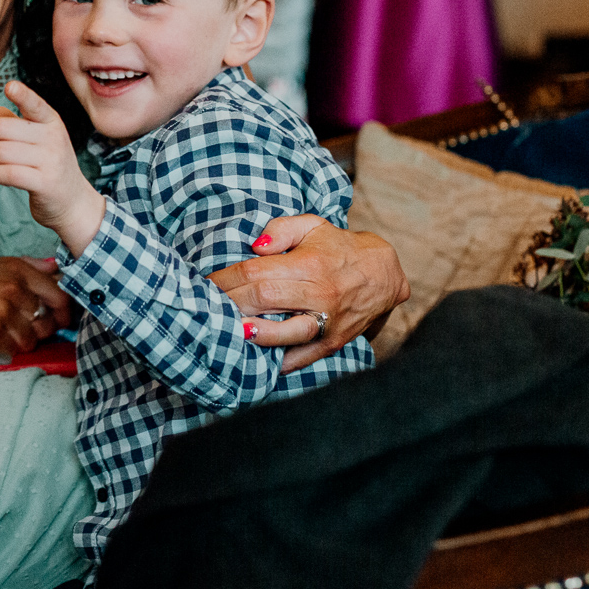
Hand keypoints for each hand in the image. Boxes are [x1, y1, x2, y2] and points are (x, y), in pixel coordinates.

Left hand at [0, 81, 105, 253]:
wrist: (73, 202)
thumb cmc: (48, 166)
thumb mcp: (35, 140)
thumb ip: (11, 123)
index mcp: (51, 122)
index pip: (35, 104)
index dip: (22, 94)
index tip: (9, 87)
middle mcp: (53, 138)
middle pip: (2, 128)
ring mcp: (51, 161)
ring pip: (0, 152)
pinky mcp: (45, 184)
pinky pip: (6, 173)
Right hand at [0, 255, 73, 356]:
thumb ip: (25, 266)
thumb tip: (53, 267)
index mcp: (16, 269)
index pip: (59, 294)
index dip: (63, 311)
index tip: (60, 319)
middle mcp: (13, 288)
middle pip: (46, 321)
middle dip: (38, 330)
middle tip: (22, 330)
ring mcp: (2, 311)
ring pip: (30, 340)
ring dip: (19, 343)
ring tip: (0, 334)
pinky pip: (11, 351)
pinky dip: (3, 351)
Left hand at [208, 214, 408, 371]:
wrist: (384, 273)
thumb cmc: (339, 247)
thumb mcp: (313, 226)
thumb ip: (281, 229)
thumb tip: (256, 246)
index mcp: (309, 264)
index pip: (256, 272)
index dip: (226, 278)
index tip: (204, 282)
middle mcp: (319, 294)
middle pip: (263, 299)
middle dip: (230, 302)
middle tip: (205, 305)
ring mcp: (327, 322)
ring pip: (285, 332)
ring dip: (254, 333)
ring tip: (229, 331)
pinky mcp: (333, 343)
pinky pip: (304, 356)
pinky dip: (279, 361)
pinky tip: (256, 362)